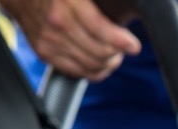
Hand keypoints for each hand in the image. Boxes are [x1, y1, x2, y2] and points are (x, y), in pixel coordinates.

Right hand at [0, 0, 140, 80]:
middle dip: (117, 53)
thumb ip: (97, 3)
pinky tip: (101, 64)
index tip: (133, 45)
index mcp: (67, 3)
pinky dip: (94, 72)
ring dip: (108, 63)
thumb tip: (122, 12)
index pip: (101, 29)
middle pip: (98, 51)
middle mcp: (57, 25)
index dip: (121, 40)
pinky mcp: (44, 53)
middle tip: (125, 47)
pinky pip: (77, 72)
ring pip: (90, 65)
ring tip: (114, 55)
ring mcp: (49, 42)